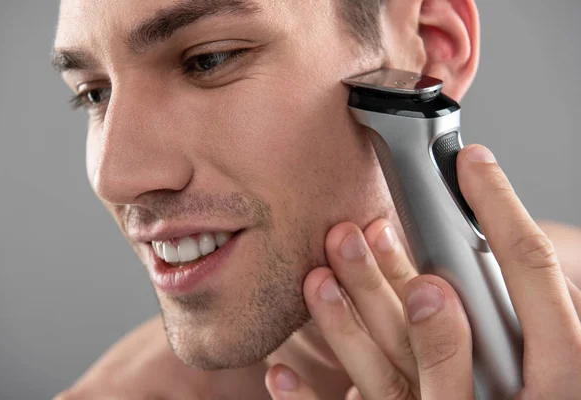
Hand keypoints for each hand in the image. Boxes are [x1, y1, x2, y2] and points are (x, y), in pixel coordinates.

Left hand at [264, 145, 580, 399]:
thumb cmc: (522, 385)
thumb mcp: (542, 349)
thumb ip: (520, 306)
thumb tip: (490, 236)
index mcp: (548, 370)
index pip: (535, 276)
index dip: (503, 211)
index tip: (472, 162)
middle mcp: (491, 399)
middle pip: (440, 332)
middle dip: (391, 277)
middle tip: (357, 230)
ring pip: (386, 375)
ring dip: (344, 326)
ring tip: (316, 278)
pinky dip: (310, 399)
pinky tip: (280, 370)